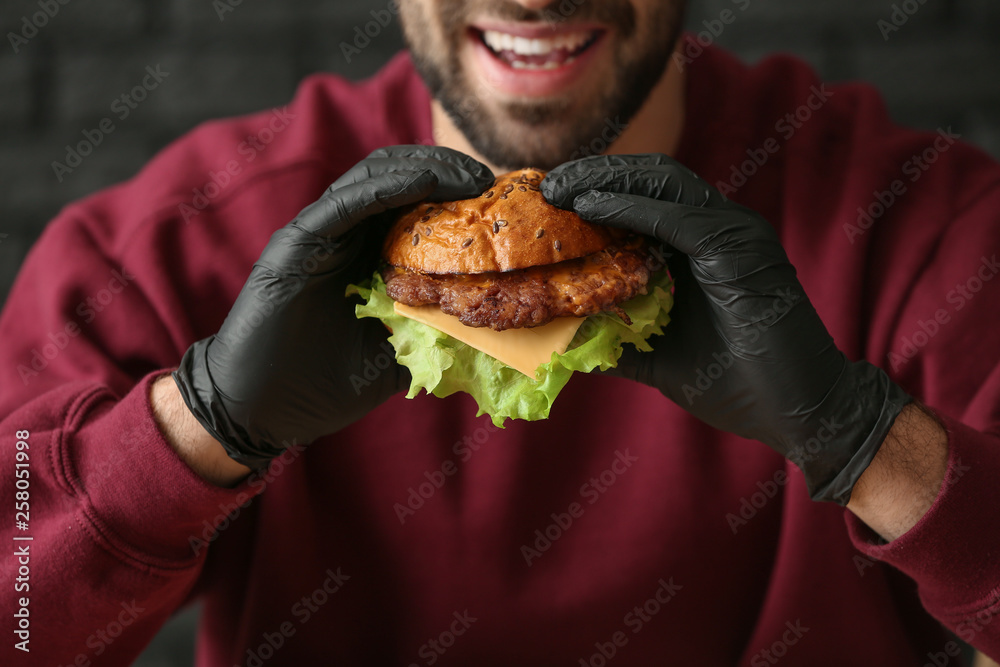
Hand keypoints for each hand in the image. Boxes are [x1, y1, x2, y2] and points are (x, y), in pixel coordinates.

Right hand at [172, 146, 493, 467]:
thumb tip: (486, 335)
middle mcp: (341, 237)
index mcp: (363, 257)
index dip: (453, 191)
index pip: (411, 203)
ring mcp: (317, 235)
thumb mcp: (394, 360)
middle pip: (396, 177)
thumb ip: (428, 339)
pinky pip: (348, 202)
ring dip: (425, 169)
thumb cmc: (320, 388)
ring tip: (467, 176)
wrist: (259, 412)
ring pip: (374, 177)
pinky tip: (426, 182)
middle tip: (487, 178)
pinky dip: (389, 187)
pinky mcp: (297, 242)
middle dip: (445, 168)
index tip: (496, 198)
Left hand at [543, 154, 910, 503]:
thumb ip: (618, 341)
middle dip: (596, 176)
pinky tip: (589, 207)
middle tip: (547, 185)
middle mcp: (724, 228)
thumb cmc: (740, 385)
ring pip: (663, 184)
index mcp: (708, 245)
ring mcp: (737, 233)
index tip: (551, 200)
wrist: (803, 412)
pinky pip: (676, 217)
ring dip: (606, 181)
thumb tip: (564, 341)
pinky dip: (629, 208)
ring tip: (560, 188)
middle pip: (652, 180)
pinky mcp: (741, 248)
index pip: (648, 199)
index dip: (599, 191)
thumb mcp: (660, 357)